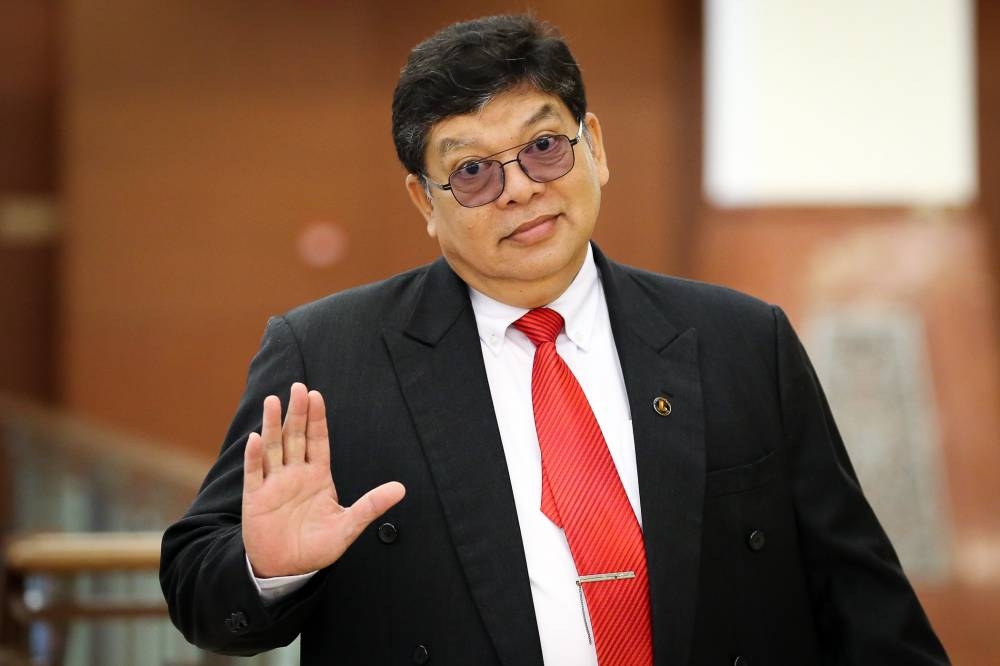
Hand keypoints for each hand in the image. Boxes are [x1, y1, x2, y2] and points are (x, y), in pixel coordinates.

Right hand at [241, 382, 404, 577]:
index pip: (318, 441)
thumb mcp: (348, 526)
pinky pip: (254, 473)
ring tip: (272, 401)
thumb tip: (401, 489)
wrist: (287, 569)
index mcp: (317, 476)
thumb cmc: (317, 546)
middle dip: (297, 413)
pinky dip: (255, 457)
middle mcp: (295, 474)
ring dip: (272, 425)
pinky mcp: (256, 499)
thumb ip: (371, 506)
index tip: (316, 395)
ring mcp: (274, 484)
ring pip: (273, 448)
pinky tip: (257, 439)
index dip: (316, 418)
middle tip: (298, 387)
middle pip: (295, 437)